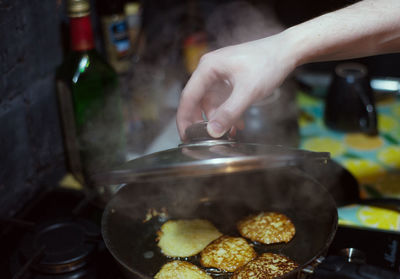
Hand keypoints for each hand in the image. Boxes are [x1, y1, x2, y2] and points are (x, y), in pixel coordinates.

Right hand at [176, 32, 295, 140]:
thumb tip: (212, 132)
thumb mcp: (248, 91)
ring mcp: (219, 74)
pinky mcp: (230, 79)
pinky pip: (222, 100)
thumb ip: (229, 112)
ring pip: (210, 102)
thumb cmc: (268, 64)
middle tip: (203, 140)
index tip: (186, 138)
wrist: (287, 51)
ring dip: (217, 119)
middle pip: (196, 100)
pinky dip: (227, 113)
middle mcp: (210, 70)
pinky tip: (238, 124)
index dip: (184, 119)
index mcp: (208, 68)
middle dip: (200, 122)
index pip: (188, 97)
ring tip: (227, 135)